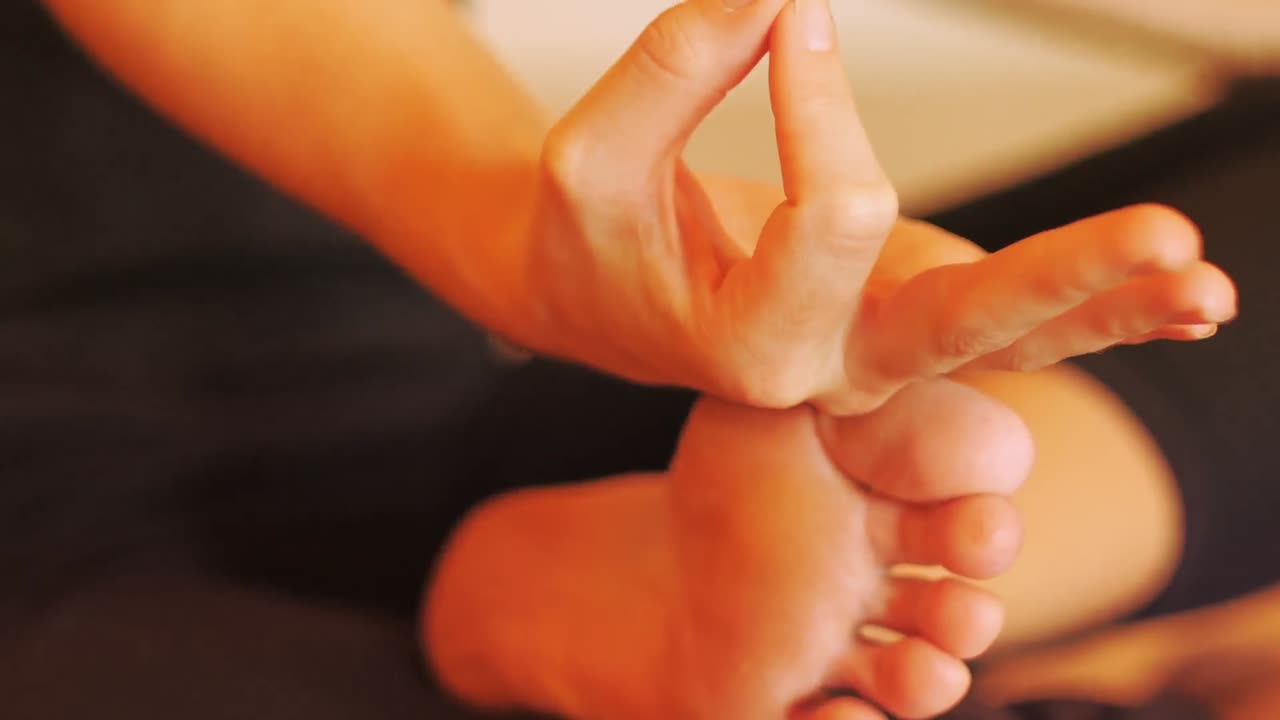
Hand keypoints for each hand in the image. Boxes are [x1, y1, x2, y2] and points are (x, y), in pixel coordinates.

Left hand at [426, 378, 1030, 718]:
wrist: (648, 579)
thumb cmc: (726, 487)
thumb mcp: (774, 409)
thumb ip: (837, 381)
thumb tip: (918, 337)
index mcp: (903, 505)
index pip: (967, 499)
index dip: (976, 502)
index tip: (969, 502)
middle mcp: (898, 585)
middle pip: (964, 596)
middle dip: (971, 595)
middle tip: (960, 582)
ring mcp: (858, 652)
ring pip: (923, 674)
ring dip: (931, 675)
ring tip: (915, 667)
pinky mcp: (808, 704)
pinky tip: (824, 710)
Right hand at [513, 0, 1234, 413]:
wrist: (594, 289)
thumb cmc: (588, 234)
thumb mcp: (593, 156)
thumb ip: (676, 68)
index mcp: (753, 352)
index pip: (835, 212)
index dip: (818, 98)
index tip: (776, 16)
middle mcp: (832, 371)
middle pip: (967, 329)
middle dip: (1067, 276)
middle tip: (1173, 238)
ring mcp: (882, 348)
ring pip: (1012, 338)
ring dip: (1112, 301)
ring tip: (1208, 279)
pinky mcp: (909, 310)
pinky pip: (1011, 321)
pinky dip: (1092, 304)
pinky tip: (1177, 295)